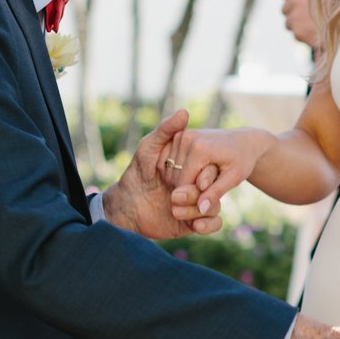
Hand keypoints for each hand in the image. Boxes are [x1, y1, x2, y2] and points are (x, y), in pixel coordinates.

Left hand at [103, 109, 222, 239]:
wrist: (126, 207)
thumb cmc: (137, 173)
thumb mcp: (149, 148)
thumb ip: (165, 131)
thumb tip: (184, 112)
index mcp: (191, 166)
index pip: (210, 169)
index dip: (203, 174)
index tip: (184, 178)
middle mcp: (196, 183)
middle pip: (214, 188)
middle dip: (196, 194)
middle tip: (172, 195)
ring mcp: (196, 202)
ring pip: (213, 207)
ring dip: (196, 211)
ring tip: (173, 210)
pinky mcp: (193, 222)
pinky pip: (213, 224)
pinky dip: (208, 226)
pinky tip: (194, 226)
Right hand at [162, 125, 270, 224]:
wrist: (243, 141)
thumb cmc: (242, 161)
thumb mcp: (234, 178)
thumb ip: (215, 193)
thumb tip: (201, 209)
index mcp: (199, 149)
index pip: (183, 183)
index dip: (192, 195)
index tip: (208, 194)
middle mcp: (186, 138)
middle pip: (175, 176)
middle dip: (187, 187)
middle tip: (207, 185)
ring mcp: (180, 135)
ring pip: (170, 170)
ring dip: (182, 179)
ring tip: (201, 176)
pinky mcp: (177, 136)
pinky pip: (169, 162)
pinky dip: (178, 170)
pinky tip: (194, 170)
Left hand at [279, 0, 317, 48]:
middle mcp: (294, 1)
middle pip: (285, 9)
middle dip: (294, 11)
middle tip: (308, 15)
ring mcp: (294, 18)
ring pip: (288, 23)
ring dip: (297, 24)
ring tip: (314, 24)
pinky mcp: (298, 32)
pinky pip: (296, 34)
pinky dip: (304, 35)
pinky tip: (317, 32)